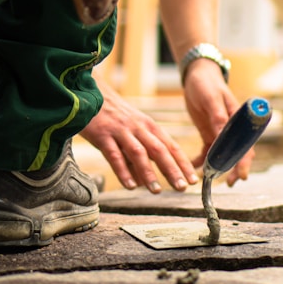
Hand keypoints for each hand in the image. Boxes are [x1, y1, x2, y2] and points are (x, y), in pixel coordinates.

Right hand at [80, 79, 198, 192]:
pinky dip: (123, 171)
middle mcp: (139, 128)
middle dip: (172, 169)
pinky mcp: (103, 134)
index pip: (171, 146)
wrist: (89, 93)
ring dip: (149, 173)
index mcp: (149, 126)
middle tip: (182, 187)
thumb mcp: (131, 131)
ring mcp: (121, 131)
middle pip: (159, 150)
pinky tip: (130, 185)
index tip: (193, 179)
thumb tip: (144, 181)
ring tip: (157, 191)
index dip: (183, 163)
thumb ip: (138, 154)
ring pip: (139, 153)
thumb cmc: (112, 115)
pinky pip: (115, 155)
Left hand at [182, 59, 254, 185]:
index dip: (245, 161)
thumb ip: (218, 117)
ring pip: (223, 154)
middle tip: (230, 183)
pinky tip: (193, 166)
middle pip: (237, 152)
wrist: (197, 76)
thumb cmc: (207, 84)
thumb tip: (223, 137)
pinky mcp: (209, 132)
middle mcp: (232, 128)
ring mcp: (220, 131)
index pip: (246, 143)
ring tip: (210, 180)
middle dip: (234, 169)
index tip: (242, 175)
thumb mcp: (211, 99)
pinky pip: (208, 150)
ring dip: (218, 168)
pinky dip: (202, 159)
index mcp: (238, 119)